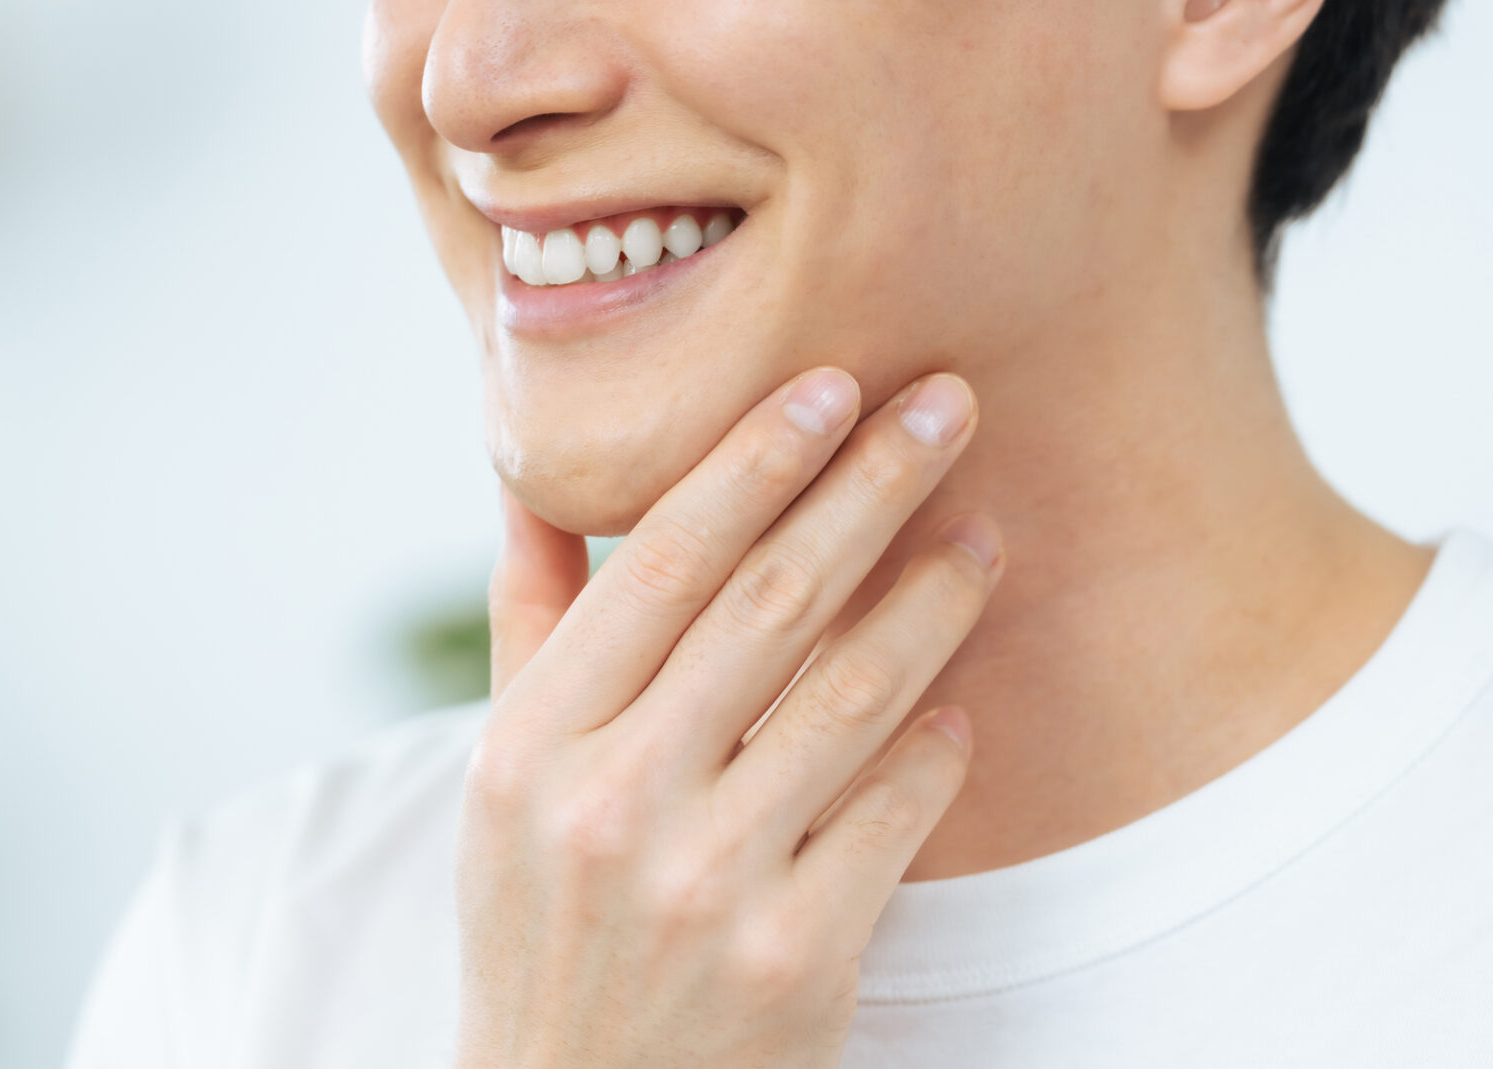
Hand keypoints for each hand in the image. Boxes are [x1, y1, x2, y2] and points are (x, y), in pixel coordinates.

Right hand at [454, 367, 1001, 1068]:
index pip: (659, 561)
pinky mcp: (798, 959)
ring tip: (986, 535)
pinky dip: (939, 745)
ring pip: (854, 695)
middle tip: (950, 402)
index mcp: (531, 744)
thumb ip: (532, 629)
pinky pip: (897, 813)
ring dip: (934, 599)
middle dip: (872, 486)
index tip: (833, 383)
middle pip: (772, 602)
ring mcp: (708, 885)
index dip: (755, 460)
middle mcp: (612, 804)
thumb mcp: (506, 785)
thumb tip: (530, 482)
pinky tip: (964, 698)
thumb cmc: (546, 926)